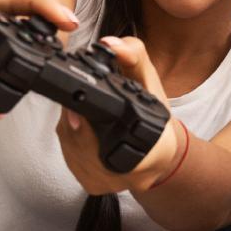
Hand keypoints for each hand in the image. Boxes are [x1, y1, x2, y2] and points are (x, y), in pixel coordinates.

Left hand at [56, 36, 179, 195]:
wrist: (162, 149)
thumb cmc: (155, 113)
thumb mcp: (150, 78)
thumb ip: (133, 56)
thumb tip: (109, 44)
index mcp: (150, 149)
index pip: (100, 134)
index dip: (82, 120)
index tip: (78, 106)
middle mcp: (128, 175)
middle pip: (77, 138)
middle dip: (73, 115)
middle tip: (81, 102)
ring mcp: (108, 184)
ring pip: (69, 147)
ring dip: (70, 125)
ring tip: (85, 114)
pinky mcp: (92, 187)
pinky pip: (69, 157)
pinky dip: (70, 139)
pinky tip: (83, 130)